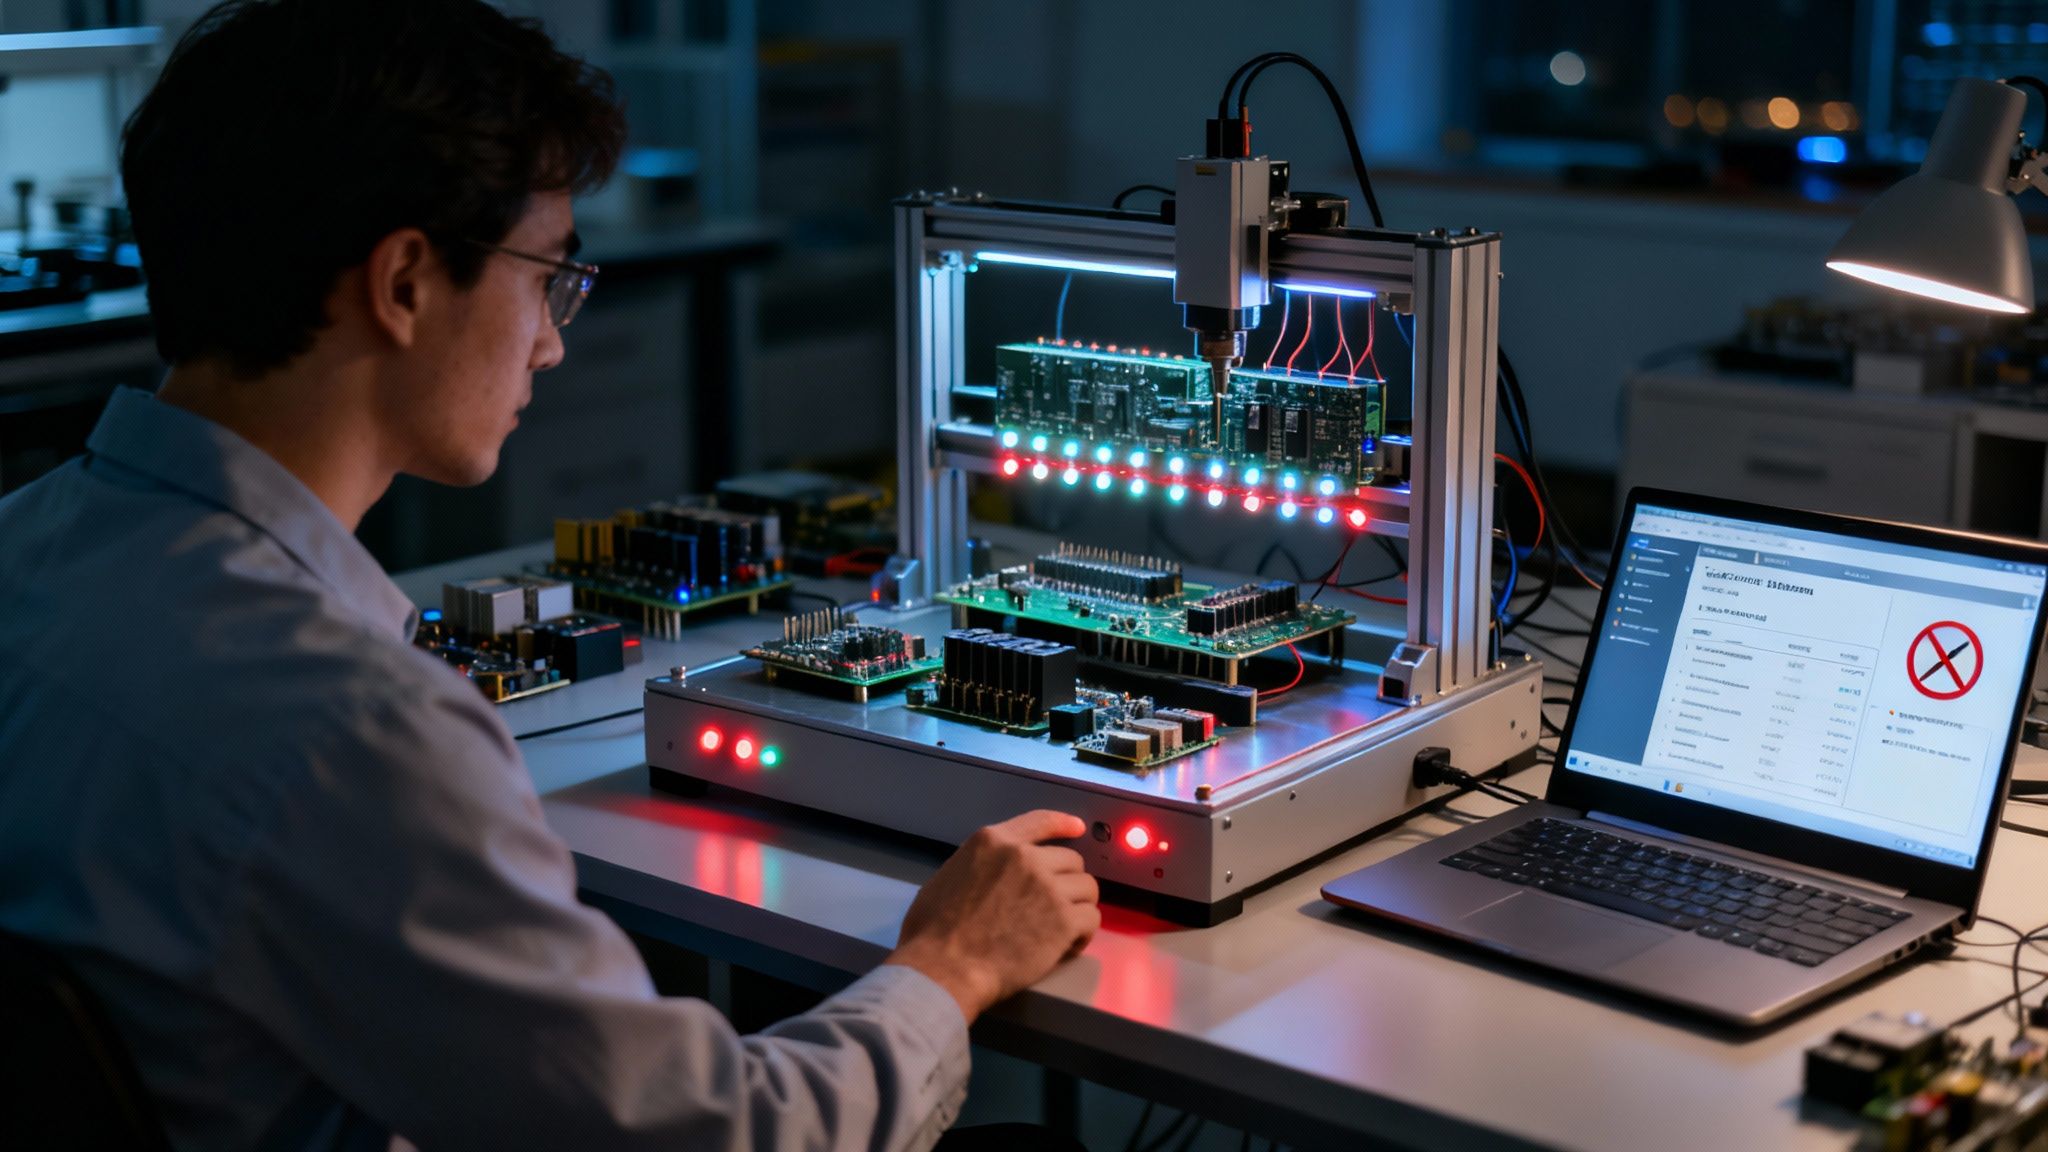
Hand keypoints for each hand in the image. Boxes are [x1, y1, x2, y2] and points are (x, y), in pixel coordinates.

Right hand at [885, 810, 1099, 1023]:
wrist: (944, 969)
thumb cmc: (933, 932)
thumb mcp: (949, 876)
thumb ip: (979, 865)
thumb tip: (991, 875)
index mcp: (993, 841)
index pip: (1040, 821)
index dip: (1063, 824)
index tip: (1078, 828)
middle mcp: (1025, 857)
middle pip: (1071, 861)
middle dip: (1066, 883)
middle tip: (1054, 907)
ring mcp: (1048, 887)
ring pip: (1087, 888)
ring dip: (1078, 908)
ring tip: (1062, 931)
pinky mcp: (1064, 920)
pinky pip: (1091, 918)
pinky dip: (1083, 934)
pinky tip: (1066, 947)